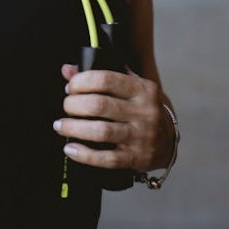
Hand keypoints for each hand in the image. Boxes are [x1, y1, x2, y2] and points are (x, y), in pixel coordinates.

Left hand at [53, 63, 174, 171]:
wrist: (168, 141)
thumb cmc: (141, 108)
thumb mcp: (128, 86)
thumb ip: (98, 75)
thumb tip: (67, 70)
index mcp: (142, 89)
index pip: (105, 79)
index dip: (81, 82)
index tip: (70, 87)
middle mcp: (144, 112)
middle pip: (99, 105)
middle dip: (74, 105)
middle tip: (65, 106)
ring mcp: (141, 136)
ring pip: (101, 132)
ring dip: (74, 128)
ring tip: (60, 126)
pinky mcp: (136, 158)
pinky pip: (107, 158)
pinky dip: (84, 154)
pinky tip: (70, 149)